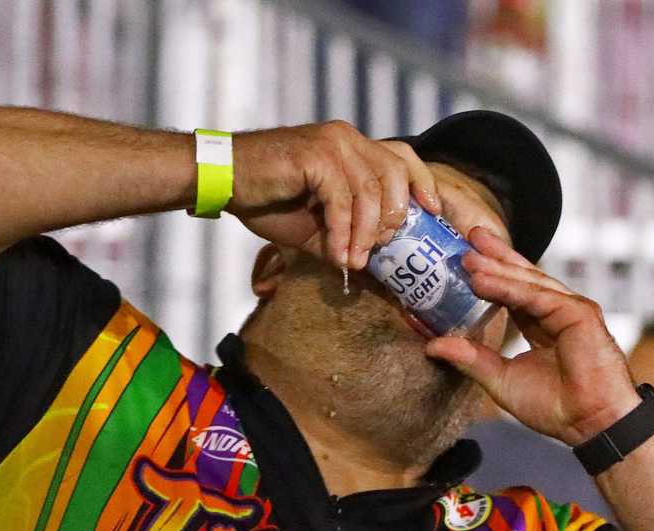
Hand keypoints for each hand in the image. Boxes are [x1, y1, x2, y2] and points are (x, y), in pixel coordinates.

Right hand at [226, 120, 442, 270]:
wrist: (221, 180)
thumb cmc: (268, 200)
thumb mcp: (320, 226)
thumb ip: (351, 237)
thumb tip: (379, 268)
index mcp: (353, 146)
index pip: (403, 157)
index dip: (423, 184)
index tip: (432, 214)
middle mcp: (347, 138)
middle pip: (395, 176)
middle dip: (394, 219)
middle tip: (380, 250)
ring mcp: (332, 142)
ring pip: (370, 192)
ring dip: (365, 234)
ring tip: (355, 261)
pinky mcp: (315, 155)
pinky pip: (342, 200)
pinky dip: (344, 232)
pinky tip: (339, 254)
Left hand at [424, 227, 644, 446]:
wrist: (591, 424)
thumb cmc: (557, 408)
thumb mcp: (502, 380)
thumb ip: (471, 360)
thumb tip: (433, 345)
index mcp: (543, 327)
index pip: (514, 293)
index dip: (490, 275)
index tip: (463, 260)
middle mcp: (558, 313)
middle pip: (523, 278)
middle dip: (494, 257)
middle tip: (466, 237)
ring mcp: (571, 311)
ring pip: (529, 283)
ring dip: (497, 268)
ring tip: (467, 257)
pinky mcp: (580, 314)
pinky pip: (538, 297)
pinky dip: (510, 287)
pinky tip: (484, 280)